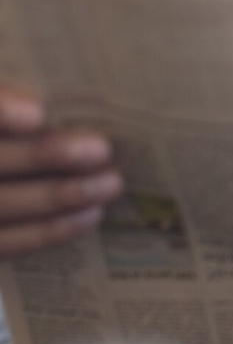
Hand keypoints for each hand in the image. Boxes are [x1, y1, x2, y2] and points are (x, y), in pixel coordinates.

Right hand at [0, 88, 122, 257]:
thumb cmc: (12, 130)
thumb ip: (6, 99)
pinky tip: (91, 215)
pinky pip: (3, 243)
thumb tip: (36, 108)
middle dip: (41, 156)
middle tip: (101, 148)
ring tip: (110, 183)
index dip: (0, 111)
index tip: (38, 114)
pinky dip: (47, 231)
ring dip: (57, 196)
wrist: (12, 176)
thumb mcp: (4, 101)